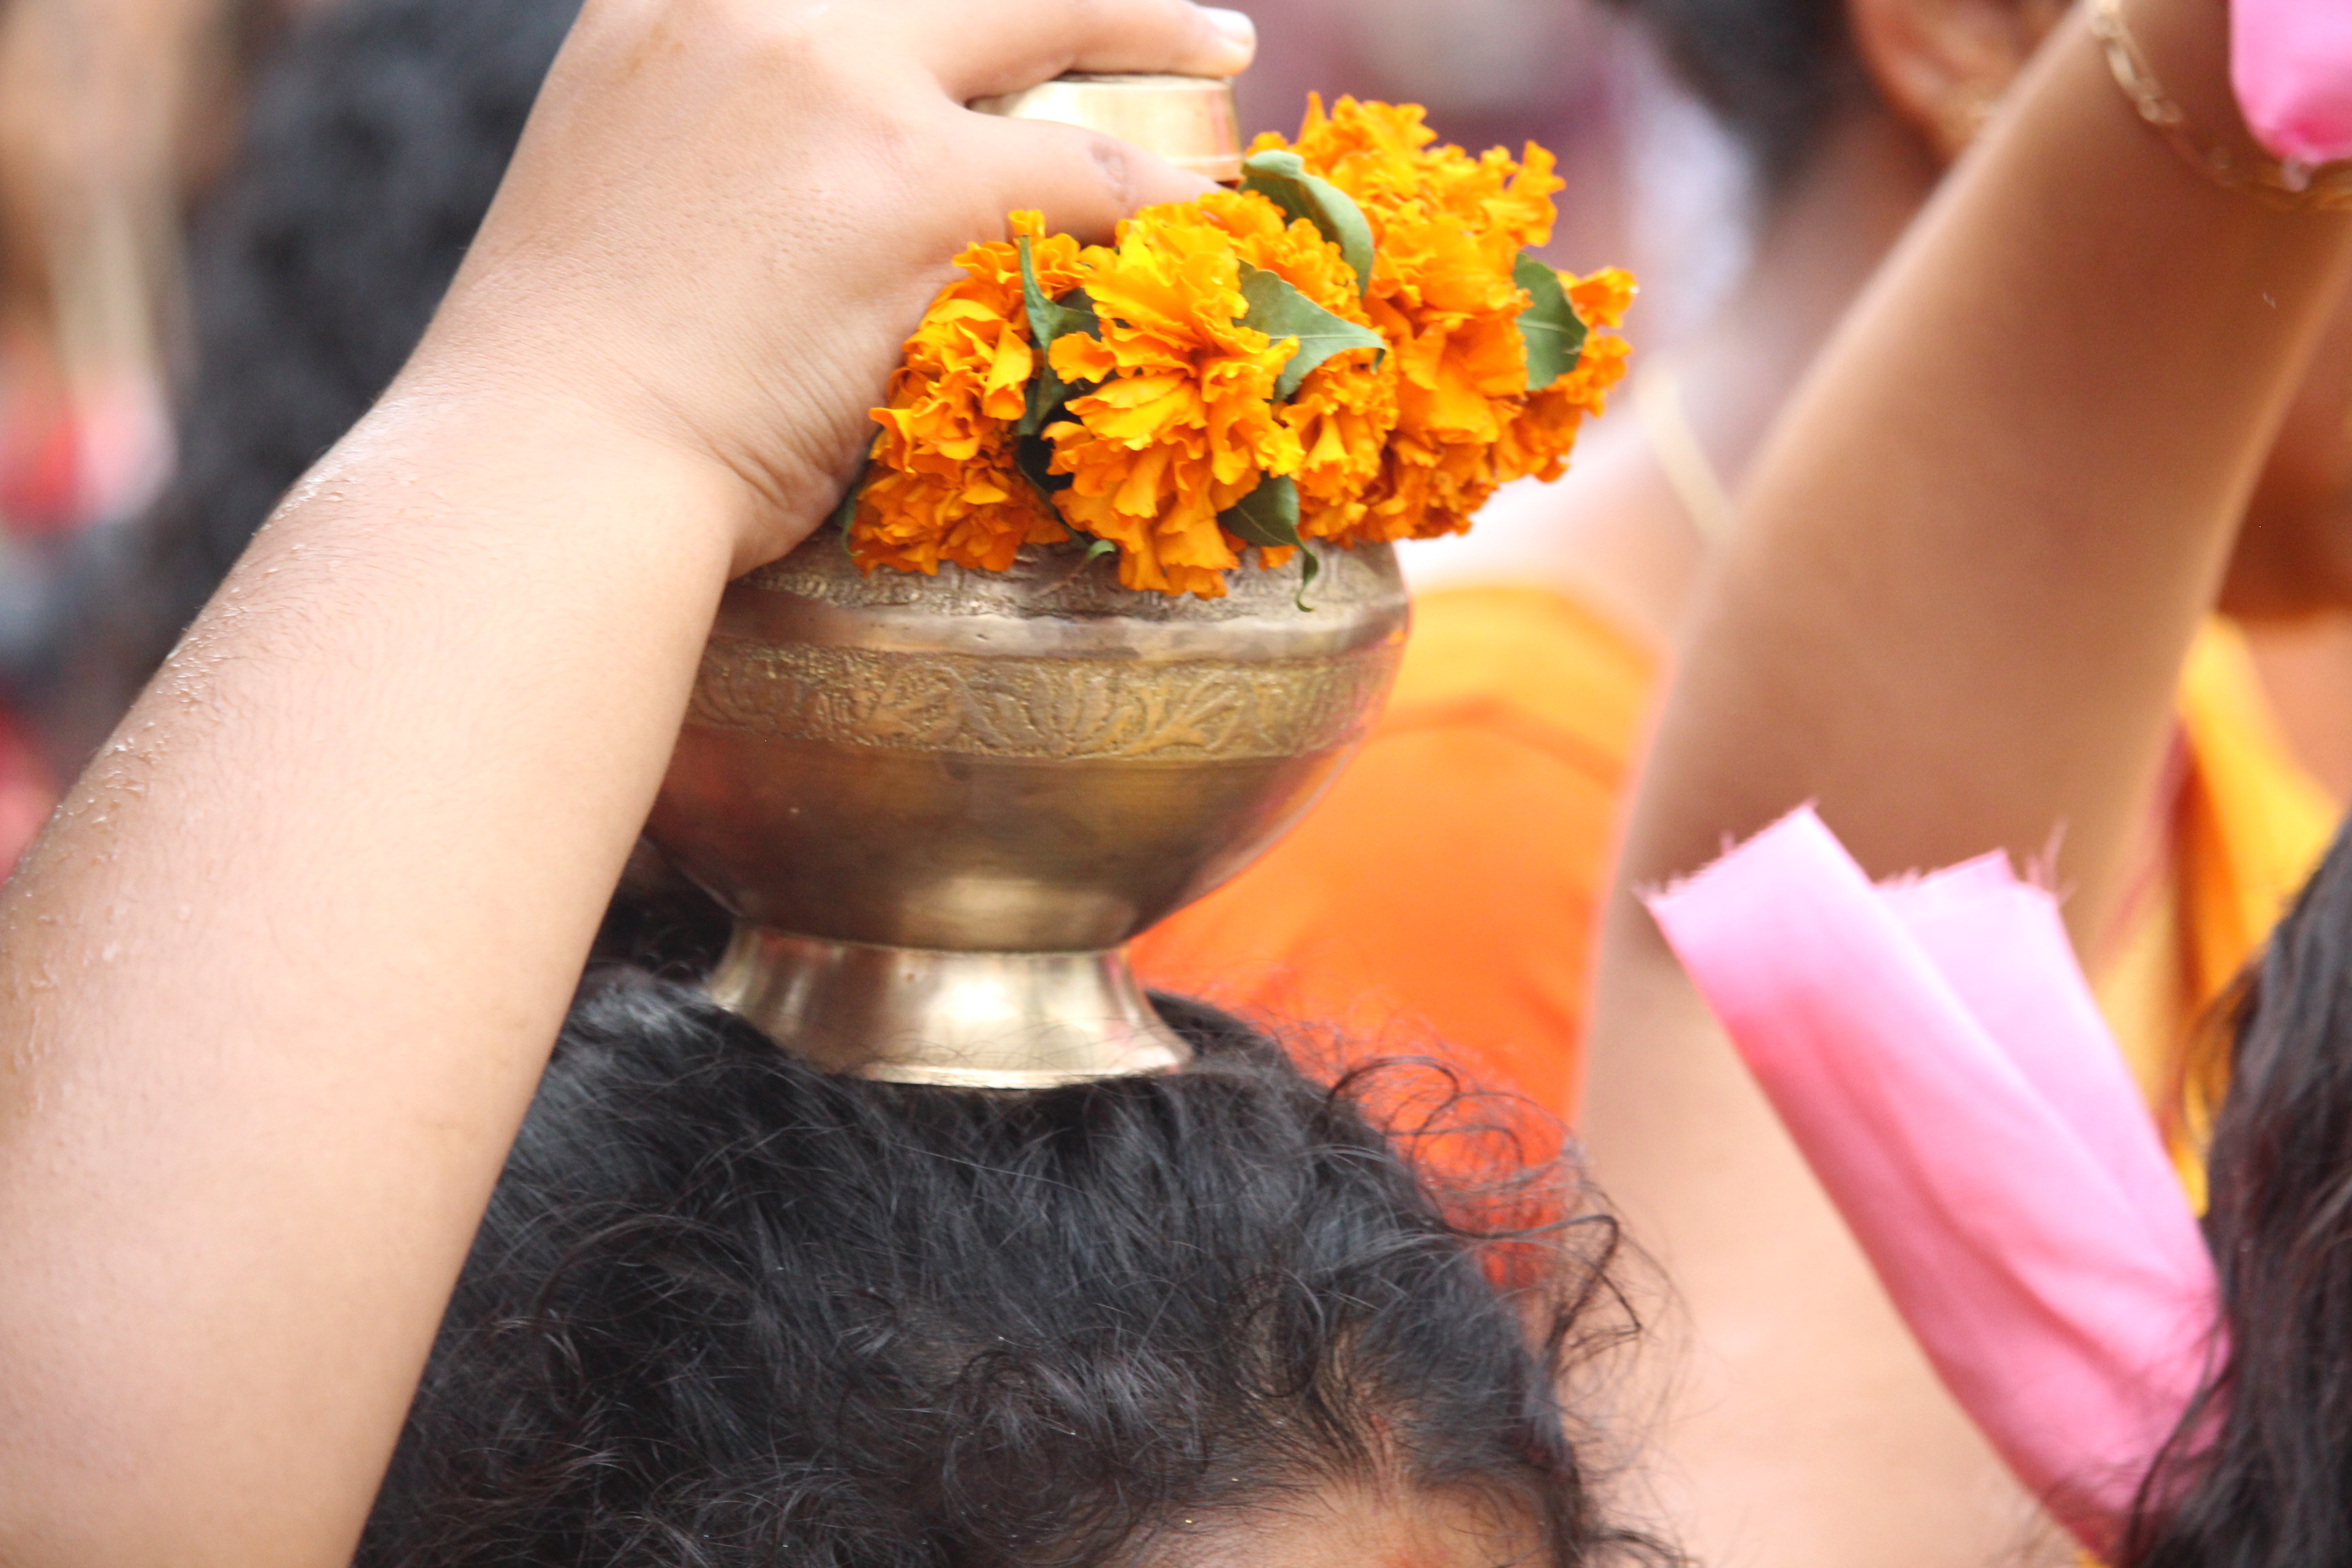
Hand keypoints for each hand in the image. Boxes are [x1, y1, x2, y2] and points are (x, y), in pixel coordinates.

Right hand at [407, 0, 1253, 575]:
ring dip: (1150, 28)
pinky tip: (1207, 215)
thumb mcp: (618, 186)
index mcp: (665, 0)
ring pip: (1045, 17)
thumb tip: (809, 169)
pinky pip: (1087, 170)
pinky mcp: (909, 184)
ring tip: (1222, 45)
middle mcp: (748, 9)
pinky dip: (1159, 194)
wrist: (547, 468)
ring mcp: (832, 85)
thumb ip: (714, 130)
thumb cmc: (571, 384)